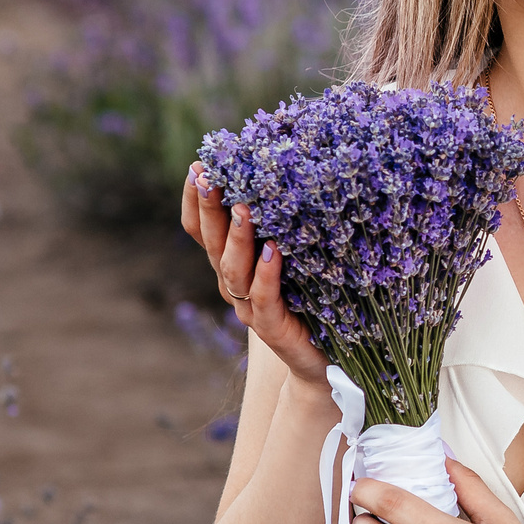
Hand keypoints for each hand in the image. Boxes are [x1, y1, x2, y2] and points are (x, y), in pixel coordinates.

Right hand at [181, 164, 328, 387]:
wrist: (327, 357)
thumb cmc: (313, 296)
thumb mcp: (297, 252)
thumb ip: (286, 222)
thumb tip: (293, 171)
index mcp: (233, 262)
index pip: (202, 228)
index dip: (196, 200)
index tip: (199, 166)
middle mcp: (233, 283)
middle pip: (212, 243)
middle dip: (209, 209)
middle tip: (211, 177)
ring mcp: (250, 307)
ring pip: (232, 271)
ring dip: (237, 238)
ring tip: (244, 209)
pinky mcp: (272, 328)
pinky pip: (263, 299)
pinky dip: (266, 275)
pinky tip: (272, 252)